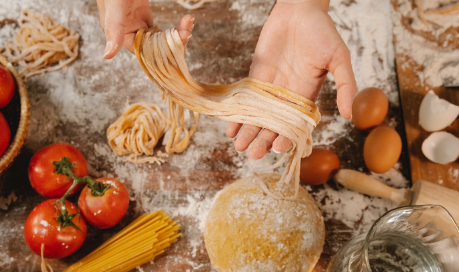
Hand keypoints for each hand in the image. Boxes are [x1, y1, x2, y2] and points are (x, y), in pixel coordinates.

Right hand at [96, 0, 193, 58]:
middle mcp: (128, 32)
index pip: (142, 52)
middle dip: (173, 41)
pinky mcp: (144, 15)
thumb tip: (107, 55)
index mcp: (118, 34)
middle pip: (154, 47)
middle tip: (186, 28)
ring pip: (160, 39)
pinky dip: (174, 27)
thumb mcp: (115, 6)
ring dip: (176, 34)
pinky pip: (161, 29)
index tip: (178, 43)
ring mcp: (137, 23)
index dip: (161, 51)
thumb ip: (113, 28)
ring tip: (188, 21)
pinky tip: (185, 20)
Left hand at [226, 0, 356, 158]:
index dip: (287, 137)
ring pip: (258, 116)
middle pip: (274, 125)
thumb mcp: (339, 57)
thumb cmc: (322, 31)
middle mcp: (287, 96)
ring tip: (239, 146)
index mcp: (307, 96)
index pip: (296, 124)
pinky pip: (245, 101)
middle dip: (264, 140)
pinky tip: (230, 128)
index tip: (278, 147)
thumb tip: (350, 115)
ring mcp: (270, 88)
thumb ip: (346, 84)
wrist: (298, 9)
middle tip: (253, 154)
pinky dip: (238, 114)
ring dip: (249, 132)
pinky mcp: (255, 78)